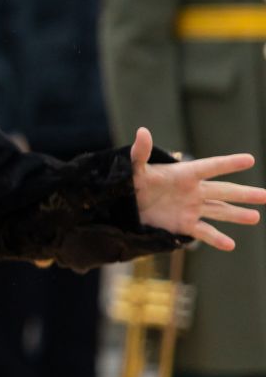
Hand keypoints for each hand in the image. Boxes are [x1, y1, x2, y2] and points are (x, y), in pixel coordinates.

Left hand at [131, 126, 265, 250]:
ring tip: (255, 217)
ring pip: (220, 211)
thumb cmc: (131, 181)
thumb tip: (142, 131)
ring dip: (237, 215)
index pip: (210, 167)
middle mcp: (193, 191)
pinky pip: (204, 232)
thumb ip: (141, 152)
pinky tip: (231, 245)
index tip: (250, 159)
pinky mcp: (184, 224)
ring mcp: (191, 208)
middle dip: (245, 194)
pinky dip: (216, 239)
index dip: (228, 163)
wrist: (125, 204)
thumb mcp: (134, 167)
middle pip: (224, 191)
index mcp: (184, 174)